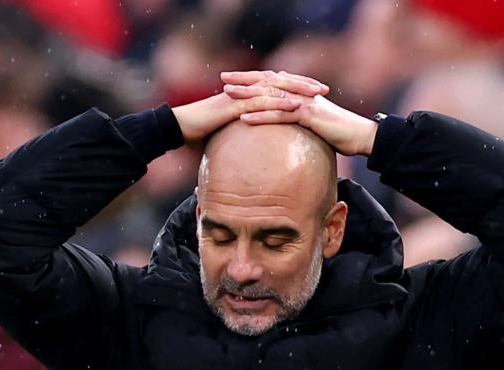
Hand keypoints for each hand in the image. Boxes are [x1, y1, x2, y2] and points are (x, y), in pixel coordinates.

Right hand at [171, 70, 328, 143]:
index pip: (276, 87)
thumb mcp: (226, 133)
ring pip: (274, 89)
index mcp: (246, 94)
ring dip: (297, 90)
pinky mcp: (234, 105)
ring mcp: (240, 96)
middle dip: (303, 84)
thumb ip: (241, 137)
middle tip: (324, 89)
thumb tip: (250, 152)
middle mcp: (245, 91)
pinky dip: (278, 104)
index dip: (296, 88)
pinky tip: (294, 107)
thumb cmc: (200, 131)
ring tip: (316, 95)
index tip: (316, 93)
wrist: (179, 127)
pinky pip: (260, 102)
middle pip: (280, 83)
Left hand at [222, 71, 378, 155]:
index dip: (253, 78)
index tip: (234, 78)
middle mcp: (301, 92)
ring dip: (247, 95)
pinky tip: (244, 118)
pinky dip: (261, 116)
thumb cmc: (340, 132)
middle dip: (244, 80)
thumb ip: (302, 117)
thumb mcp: (318, 121)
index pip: (273, 81)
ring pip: (270, 95)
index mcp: (301, 91)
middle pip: (268, 82)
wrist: (361, 136)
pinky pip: (280, 115)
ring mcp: (304, 102)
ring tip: (227, 94)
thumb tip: (288, 122)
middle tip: (223, 78)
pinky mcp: (308, 115)